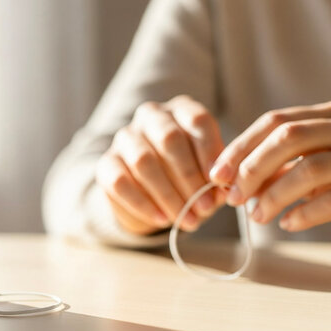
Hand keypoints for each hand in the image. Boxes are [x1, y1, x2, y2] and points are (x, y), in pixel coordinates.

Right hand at [96, 95, 224, 234]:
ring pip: (144, 161)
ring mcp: (125, 138)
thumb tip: (223, 191)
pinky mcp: (106, 163)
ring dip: (168, 195)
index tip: (221, 182)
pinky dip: (143, 204)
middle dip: (189, 177)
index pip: (197, 121)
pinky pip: (120, 182)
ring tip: (187, 220)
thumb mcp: (208, 174)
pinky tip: (162, 220)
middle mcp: (151, 117)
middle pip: (169, 139)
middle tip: (205, 208)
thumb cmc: (187, 178)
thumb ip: (217, 178)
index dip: (210, 152)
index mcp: (181, 110)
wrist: (150, 194)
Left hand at [210, 99, 330, 231]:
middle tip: (232, 197)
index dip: (240, 147)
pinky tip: (288, 224)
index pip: (275, 121)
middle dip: (252, 168)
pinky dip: (305, 213)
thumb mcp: (313, 165)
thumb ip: (276, 167)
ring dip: (275, 195)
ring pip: (311, 168)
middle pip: (289, 137)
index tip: (217, 175)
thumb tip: (228, 182)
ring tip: (256, 216)